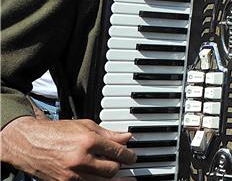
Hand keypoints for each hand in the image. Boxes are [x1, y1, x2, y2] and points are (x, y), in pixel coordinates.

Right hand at [0, 116, 135, 179]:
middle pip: (111, 169)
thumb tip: (127, 137)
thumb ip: (108, 134)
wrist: (29, 143)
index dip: (129, 155)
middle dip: (120, 167)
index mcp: (88, 141)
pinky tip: (101, 180)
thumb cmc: (57, 132)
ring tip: (121, 178)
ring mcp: (71, 175)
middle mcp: (80, 159)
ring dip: (112, 179)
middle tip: (124, 164)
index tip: (132, 156)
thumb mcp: (85, 126)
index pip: (117, 152)